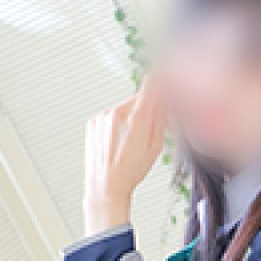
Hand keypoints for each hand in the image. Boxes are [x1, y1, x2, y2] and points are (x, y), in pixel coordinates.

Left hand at [83, 74, 166, 234]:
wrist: (105, 185)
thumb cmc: (131, 171)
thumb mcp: (155, 147)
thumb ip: (161, 119)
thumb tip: (165, 99)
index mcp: (136, 119)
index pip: (151, 84)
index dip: (160, 79)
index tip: (166, 75)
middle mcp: (118, 113)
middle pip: (139, 99)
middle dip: (146, 110)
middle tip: (147, 131)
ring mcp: (103, 116)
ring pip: (125, 108)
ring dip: (130, 118)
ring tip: (129, 142)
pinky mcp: (94, 121)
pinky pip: (111, 116)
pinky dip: (117, 124)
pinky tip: (117, 142)